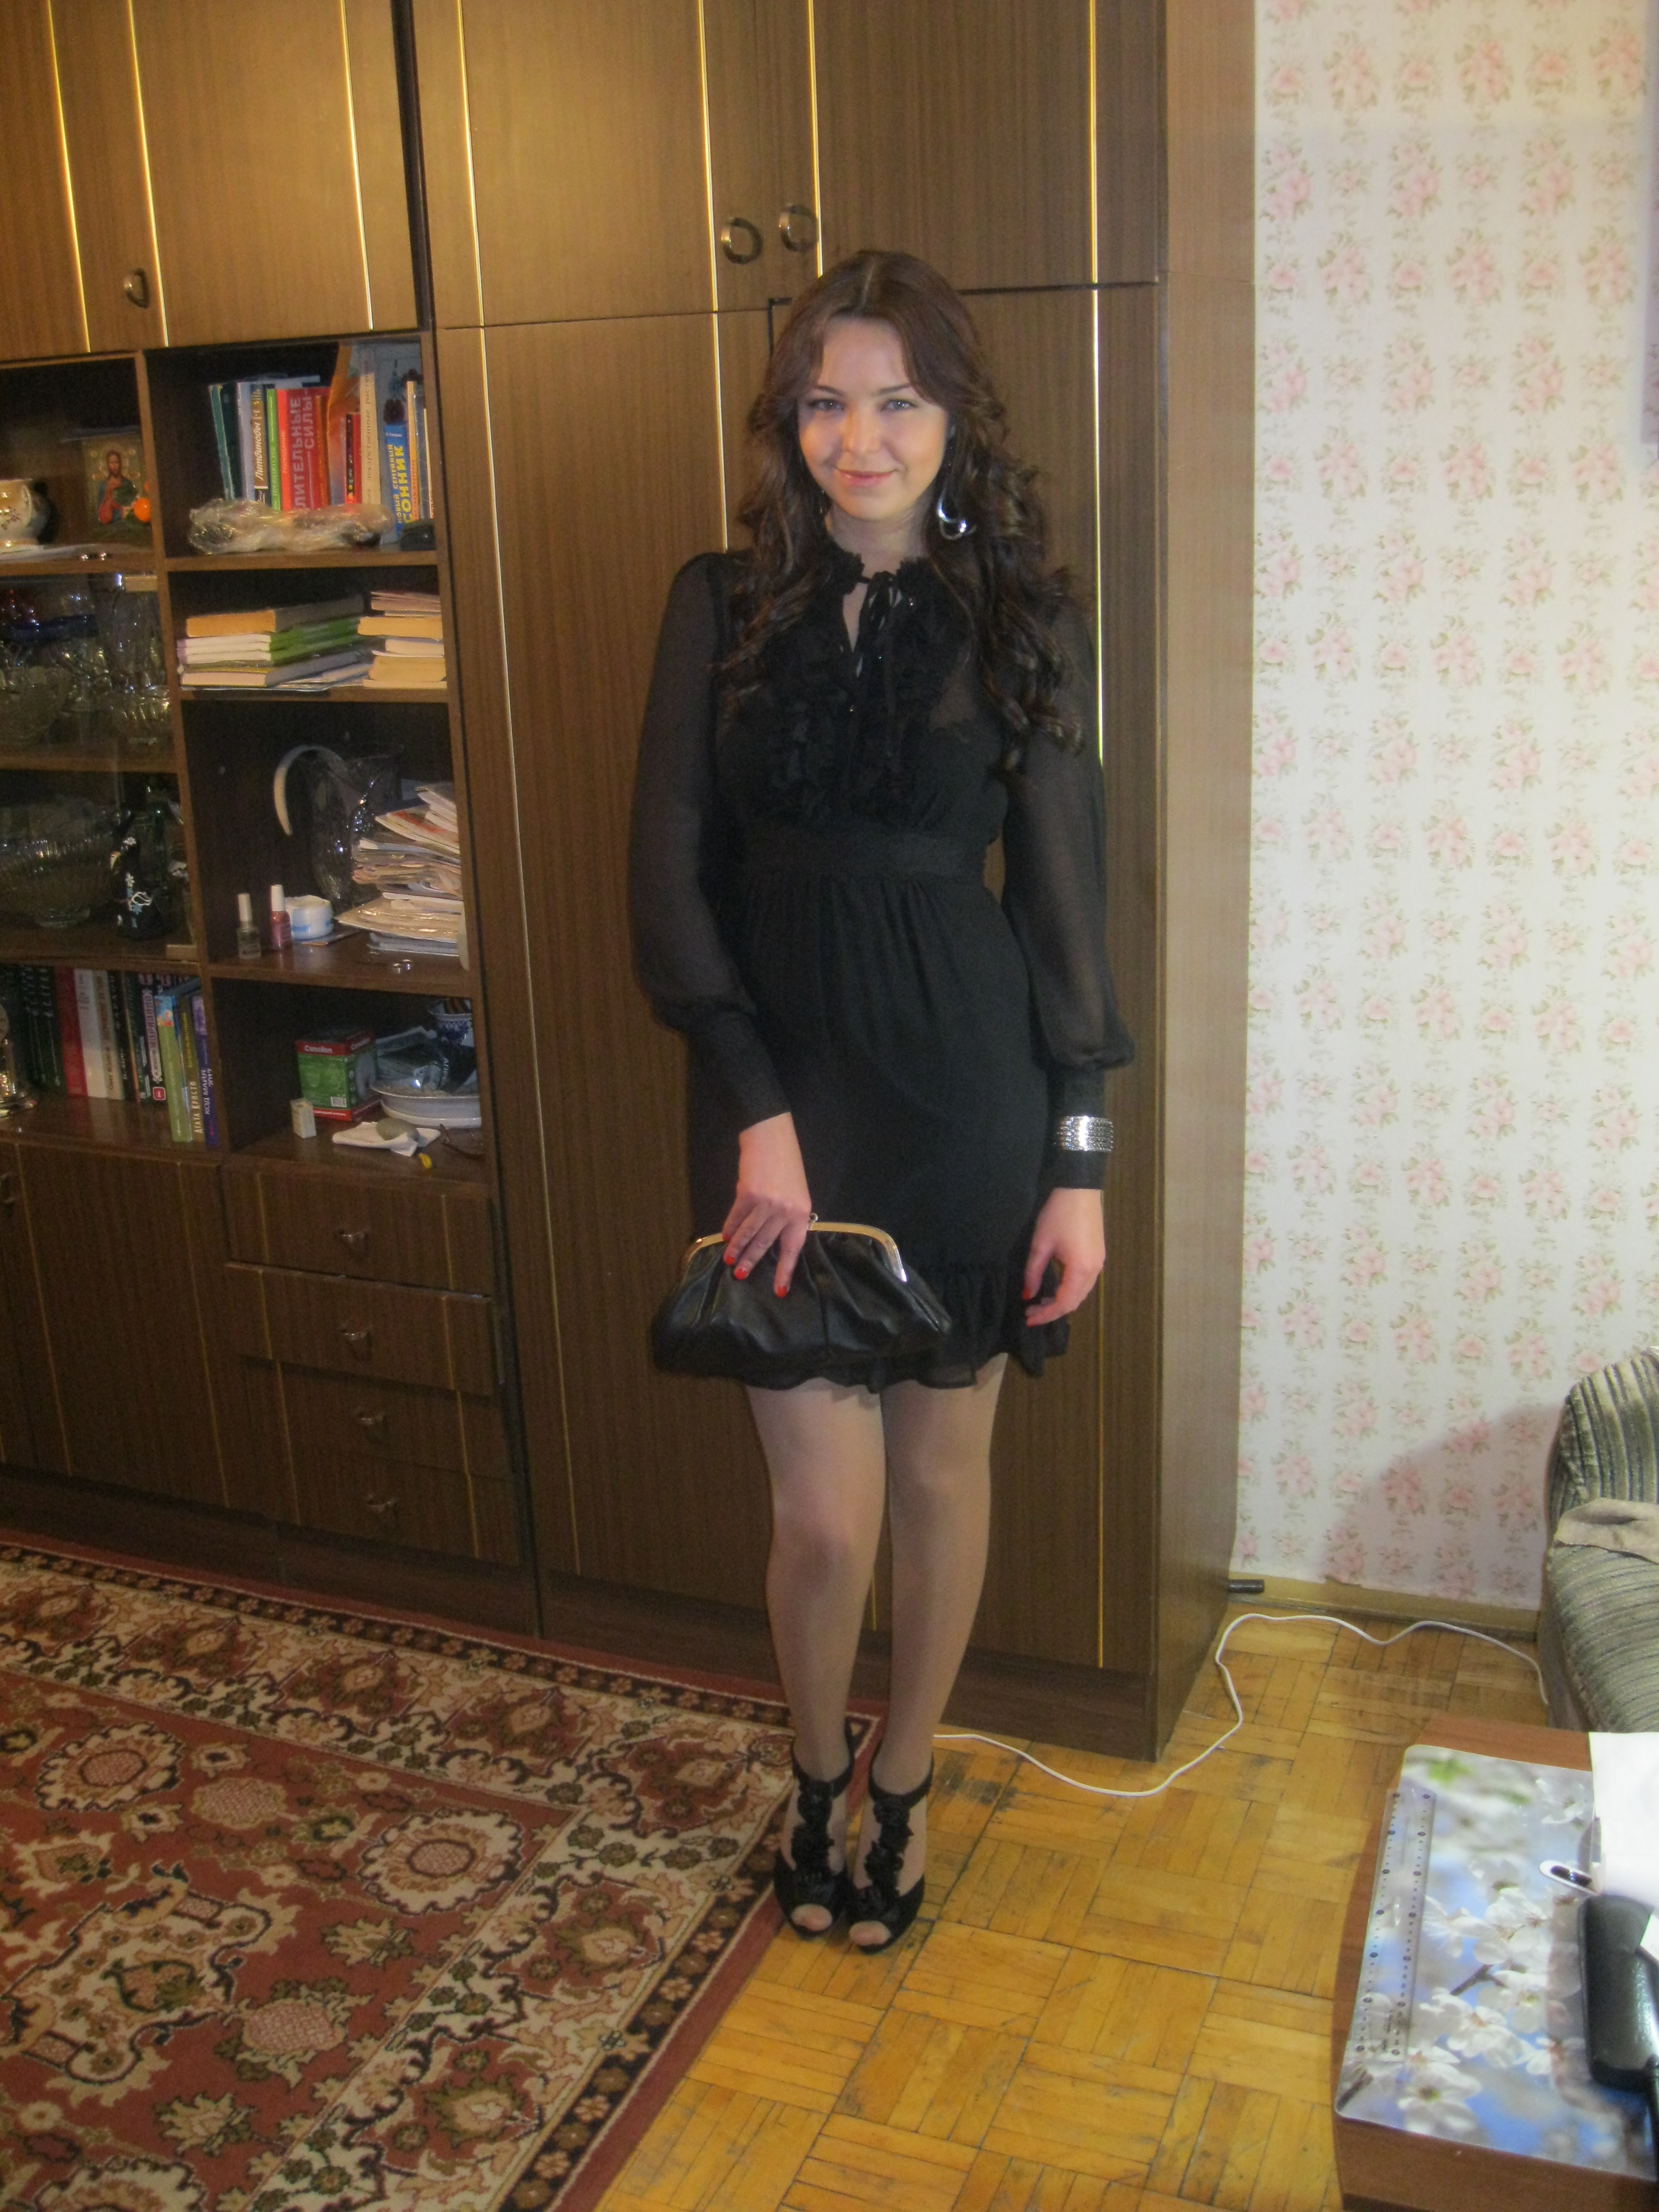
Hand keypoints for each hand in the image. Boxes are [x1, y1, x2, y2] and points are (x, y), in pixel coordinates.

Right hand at [722, 1112, 812, 1295]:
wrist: (771, 1137)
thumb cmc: (787, 1166)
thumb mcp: (797, 1194)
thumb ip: (789, 1217)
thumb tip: (774, 1239)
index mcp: (801, 1213)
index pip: (792, 1248)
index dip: (785, 1271)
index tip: (779, 1290)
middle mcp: (784, 1211)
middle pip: (765, 1244)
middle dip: (751, 1262)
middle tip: (739, 1275)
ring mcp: (765, 1203)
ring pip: (748, 1234)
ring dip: (737, 1249)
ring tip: (729, 1260)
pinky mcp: (747, 1195)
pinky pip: (736, 1218)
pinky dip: (730, 1228)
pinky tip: (726, 1236)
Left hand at [1023, 1187, 1104, 1324]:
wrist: (1079, 1187)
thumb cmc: (1058, 1214)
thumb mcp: (1041, 1244)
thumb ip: (1033, 1272)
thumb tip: (1027, 1295)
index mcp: (1081, 1269)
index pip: (1064, 1303)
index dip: (1046, 1314)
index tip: (1028, 1319)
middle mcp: (1094, 1270)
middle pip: (1075, 1301)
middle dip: (1053, 1310)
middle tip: (1031, 1311)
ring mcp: (1099, 1262)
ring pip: (1081, 1292)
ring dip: (1062, 1300)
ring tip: (1040, 1301)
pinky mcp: (1098, 1254)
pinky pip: (1085, 1281)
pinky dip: (1070, 1290)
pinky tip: (1056, 1287)